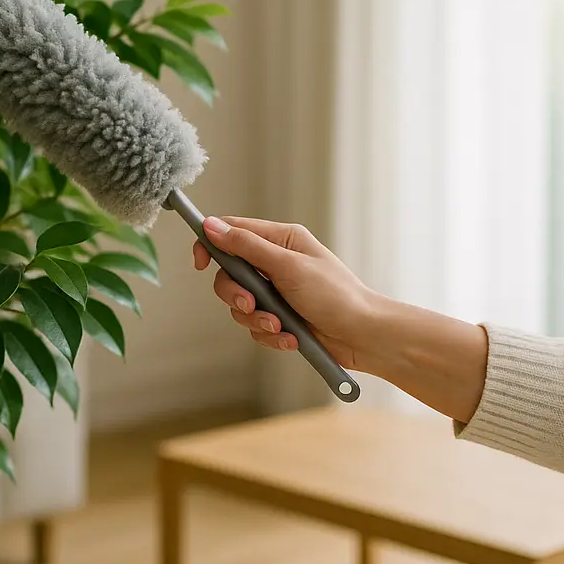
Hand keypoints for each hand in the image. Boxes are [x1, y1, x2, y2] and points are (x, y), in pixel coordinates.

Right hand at [192, 216, 376, 369]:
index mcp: (280, 241)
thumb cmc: (337, 295)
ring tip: (280, 325)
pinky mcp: (280, 319)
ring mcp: (277, 293)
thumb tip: (212, 226)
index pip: (232, 231)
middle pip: (229, 274)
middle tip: (251, 304)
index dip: (211, 244)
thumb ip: (247, 247)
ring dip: (256, 319)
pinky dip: (270, 335)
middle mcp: (275, 264)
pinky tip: (291, 337)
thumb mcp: (288, 266)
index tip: (200, 262)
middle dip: (236, 294)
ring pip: (239, 305)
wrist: (363, 336)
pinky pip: (256, 327)